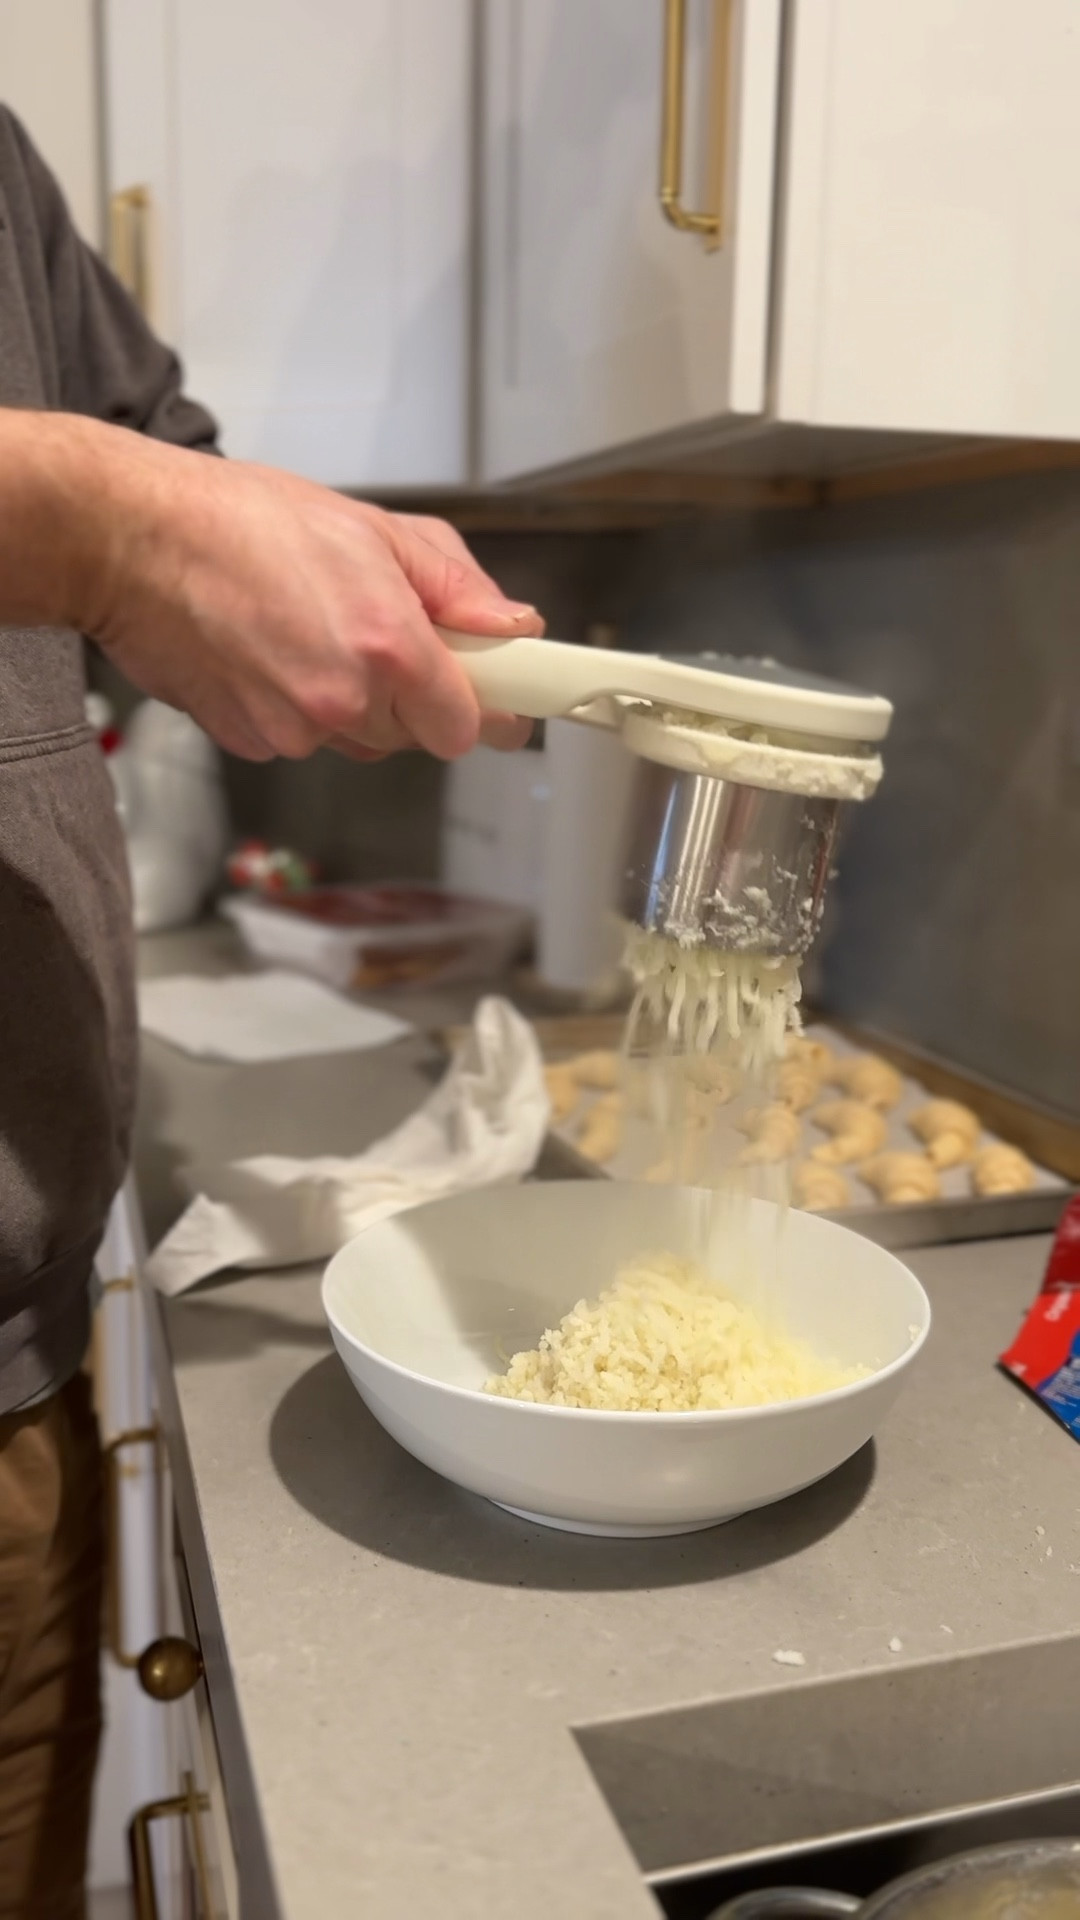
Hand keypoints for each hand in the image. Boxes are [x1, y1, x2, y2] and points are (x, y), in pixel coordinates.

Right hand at [81, 430, 542, 761]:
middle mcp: (344, 700)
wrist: (131, 539)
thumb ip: (455, 587)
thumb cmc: (240, 521)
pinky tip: (267, 651)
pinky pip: (301, 739)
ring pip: (356, 740)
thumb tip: (512, 626)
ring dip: (351, 700)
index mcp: (388, 645)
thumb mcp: (371, 529)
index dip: (479, 709)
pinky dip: (296, 707)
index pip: (467, 727)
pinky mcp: (249, 742)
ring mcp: (293, 729)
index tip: (491, 697)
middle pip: (413, 736)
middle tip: (374, 629)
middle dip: (409, 694)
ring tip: (308, 629)